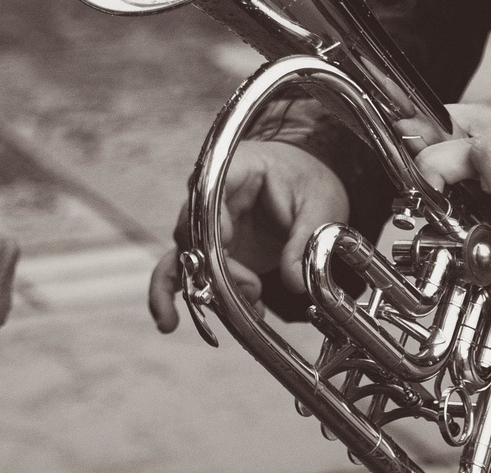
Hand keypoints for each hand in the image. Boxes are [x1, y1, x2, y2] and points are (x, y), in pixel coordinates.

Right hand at [148, 139, 348, 331]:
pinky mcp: (212, 251)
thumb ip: (306, 241)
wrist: (308, 184)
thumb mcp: (321, 206)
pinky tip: (169, 322)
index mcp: (237, 169)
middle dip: (215, 268)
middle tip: (254, 289)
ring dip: (185, 288)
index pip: (209, 191)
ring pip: (181, 255)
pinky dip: (176, 296)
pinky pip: (185, 271)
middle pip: (193, 231)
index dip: (211, 221)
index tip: (228, 244)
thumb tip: (293, 282)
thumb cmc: (310, 182)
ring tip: (172, 321)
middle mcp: (211, 196)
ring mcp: (209, 226)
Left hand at [403, 104, 490, 395]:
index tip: (414, 191)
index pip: (475, 168)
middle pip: (463, 135)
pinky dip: (482, 154)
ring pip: (475, 129)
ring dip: (444, 148)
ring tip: (426, 175)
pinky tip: (481, 180)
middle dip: (426, 144)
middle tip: (402, 168)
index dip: (441, 169)